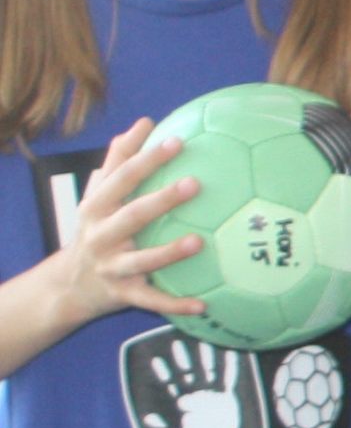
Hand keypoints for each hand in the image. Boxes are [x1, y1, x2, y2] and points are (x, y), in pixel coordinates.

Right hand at [41, 120, 204, 330]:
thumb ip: (118, 160)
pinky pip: (151, 300)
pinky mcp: (121, 294)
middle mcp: (101, 235)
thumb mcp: (98, 195)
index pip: (122, 177)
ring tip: (199, 241)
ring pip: (142, 260)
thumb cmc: (96, 228)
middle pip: (132, 214)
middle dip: (162, 199)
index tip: (177, 141)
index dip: (147, 158)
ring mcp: (111, 266)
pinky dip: (175, 304)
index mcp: (97, 207)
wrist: (68, 284)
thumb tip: (143, 123)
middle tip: (195, 183)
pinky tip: (204, 304)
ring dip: (169, 252)